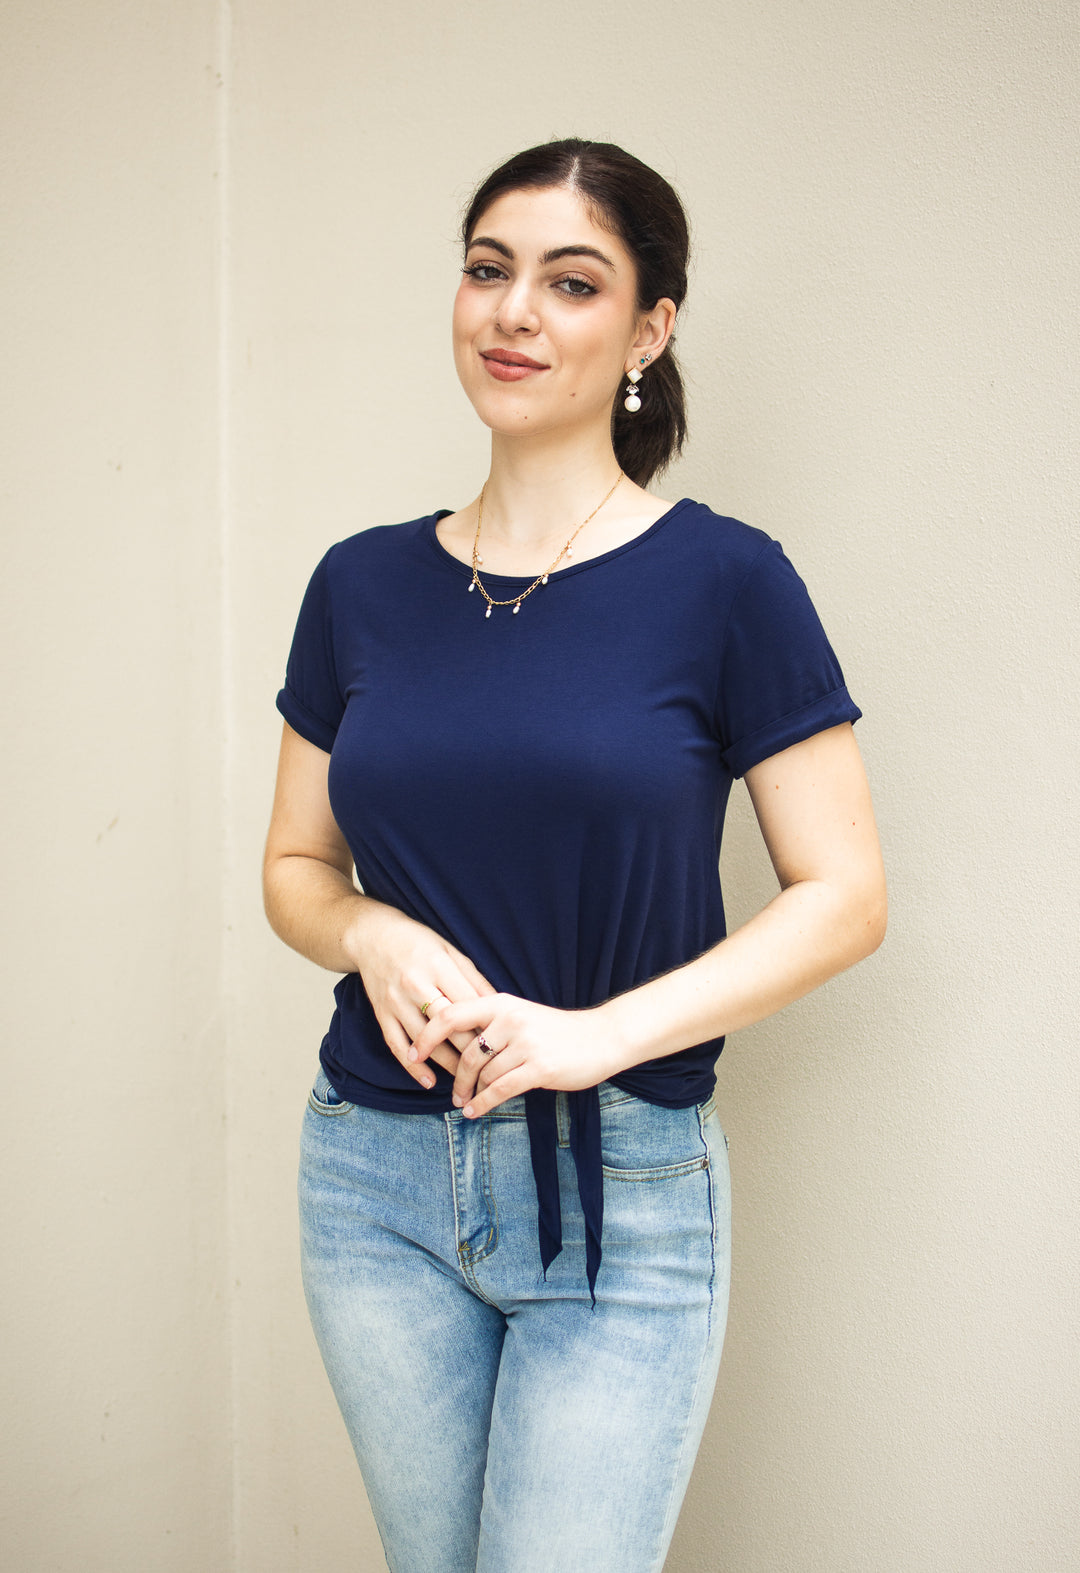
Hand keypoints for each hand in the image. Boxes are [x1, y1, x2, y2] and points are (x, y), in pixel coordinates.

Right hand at [344, 903, 495, 1091]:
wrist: (372, 936)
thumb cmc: (418, 943)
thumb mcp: (450, 951)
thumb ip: (474, 979)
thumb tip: (499, 1005)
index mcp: (437, 966)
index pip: (466, 1002)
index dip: (485, 1025)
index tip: (501, 1043)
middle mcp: (414, 984)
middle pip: (447, 1024)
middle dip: (469, 1049)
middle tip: (490, 1068)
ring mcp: (395, 1001)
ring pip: (424, 1039)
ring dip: (446, 1063)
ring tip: (466, 1079)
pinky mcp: (381, 1013)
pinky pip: (397, 1045)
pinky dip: (413, 1066)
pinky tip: (429, 1081)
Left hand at [409, 994, 624, 1116]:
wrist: (601, 1038)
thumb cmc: (557, 1031)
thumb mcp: (521, 1016)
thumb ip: (491, 1025)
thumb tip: (454, 1046)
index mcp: (501, 1003)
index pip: (451, 1014)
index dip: (427, 1035)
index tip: (413, 1053)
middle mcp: (511, 1020)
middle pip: (466, 1053)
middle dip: (455, 1078)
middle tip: (453, 1094)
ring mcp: (526, 1043)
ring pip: (483, 1074)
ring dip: (471, 1093)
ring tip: (466, 1104)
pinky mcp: (539, 1068)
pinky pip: (500, 1090)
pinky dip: (483, 1103)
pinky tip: (476, 1111)